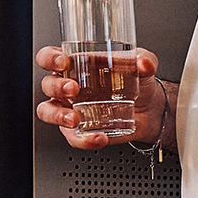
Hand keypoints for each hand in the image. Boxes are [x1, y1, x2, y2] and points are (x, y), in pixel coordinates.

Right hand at [35, 45, 162, 148]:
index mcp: (76, 64)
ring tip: (74, 119)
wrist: (150, 110)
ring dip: (58, 115)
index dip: (50, 58)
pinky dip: (83, 139)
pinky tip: (99, 137)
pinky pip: (71, 137)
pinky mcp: (79, 130)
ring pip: (48, 112)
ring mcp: (70, 109)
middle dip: (56, 87)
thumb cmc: (137, 82)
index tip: (63, 61)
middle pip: (48, 84)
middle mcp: (68, 86)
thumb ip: (145, 60)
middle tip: (73, 89)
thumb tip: (143, 62)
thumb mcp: (143, 66)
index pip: (50, 57)